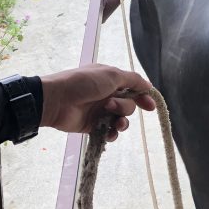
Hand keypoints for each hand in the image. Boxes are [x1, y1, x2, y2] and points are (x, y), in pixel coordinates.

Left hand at [39, 64, 156, 141]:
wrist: (57, 100)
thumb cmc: (84, 83)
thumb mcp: (111, 75)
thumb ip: (132, 80)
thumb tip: (148, 85)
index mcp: (111, 80)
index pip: (133, 89)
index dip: (143, 97)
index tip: (150, 107)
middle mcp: (108, 95)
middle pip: (129, 105)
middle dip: (125, 107)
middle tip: (110, 106)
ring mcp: (100, 111)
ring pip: (121, 120)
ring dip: (121, 121)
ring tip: (112, 121)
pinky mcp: (93, 126)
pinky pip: (109, 132)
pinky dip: (112, 134)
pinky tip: (109, 134)